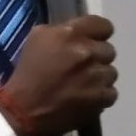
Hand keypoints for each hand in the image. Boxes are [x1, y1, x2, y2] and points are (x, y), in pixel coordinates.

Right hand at [2, 15, 117, 135]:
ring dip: (99, 78)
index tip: (92, 42)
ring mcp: (96, 76)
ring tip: (84, 85)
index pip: (103, 25)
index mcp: (71, 33)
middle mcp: (87, 51)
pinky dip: (101, 96)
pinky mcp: (100, 98)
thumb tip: (79, 32)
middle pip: (109, 50)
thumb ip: (63, 30)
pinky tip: (87, 98)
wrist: (23, 110)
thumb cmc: (28, 72)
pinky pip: (112, 92)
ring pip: (111, 72)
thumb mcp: (38, 38)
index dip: (99, 34)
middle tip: (83, 67)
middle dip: (97, 58)